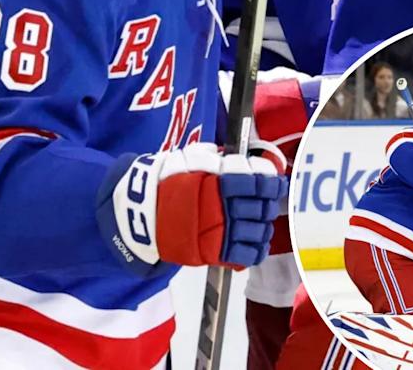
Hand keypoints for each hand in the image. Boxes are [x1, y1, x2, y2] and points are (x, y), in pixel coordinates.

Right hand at [97, 143, 285, 272]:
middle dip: (268, 206)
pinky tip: (257, 244)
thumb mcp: (188, 160)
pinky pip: (245, 255)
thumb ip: (215, 158)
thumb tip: (239, 157)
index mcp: (218, 181)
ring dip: (264, 228)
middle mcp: (221, 207)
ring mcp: (217, 231)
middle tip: (268, 204)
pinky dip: (256, 250)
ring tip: (261, 224)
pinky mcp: (212, 252)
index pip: (258, 182)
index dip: (272, 183)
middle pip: (261, 207)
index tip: (276, 183)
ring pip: (257, 232)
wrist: (136, 213)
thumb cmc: (165, 183)